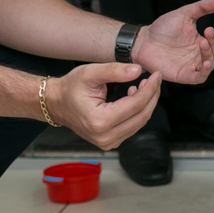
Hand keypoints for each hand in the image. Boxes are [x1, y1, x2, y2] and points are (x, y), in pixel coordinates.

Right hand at [46, 63, 162, 150]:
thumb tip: (138, 70)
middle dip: (152, 95)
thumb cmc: (71, 88)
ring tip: (143, 85)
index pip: (136, 105)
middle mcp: (105, 137)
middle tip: (155, 79)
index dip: (150, 88)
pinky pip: (132, 126)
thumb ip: (114, 71)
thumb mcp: (90, 73)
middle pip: (142, 115)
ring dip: (146, 103)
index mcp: (100, 121)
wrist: (56, 104)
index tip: (156, 75)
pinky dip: (138, 112)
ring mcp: (108, 142)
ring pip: (139, 122)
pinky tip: (134, 96)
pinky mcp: (110, 142)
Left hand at [131, 0, 213, 83]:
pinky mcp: (184, 75)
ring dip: (210, 54)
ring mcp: (192, 66)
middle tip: (208, 30)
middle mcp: (199, 55)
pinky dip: (205, 71)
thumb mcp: (184, 14)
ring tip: (203, 42)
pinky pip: (200, 78)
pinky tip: (206, 63)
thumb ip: (202, 8)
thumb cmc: (163, 28)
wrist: (143, 40)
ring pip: (210, 65)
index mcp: (201, 42)